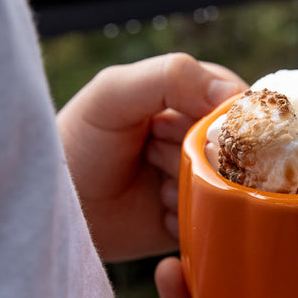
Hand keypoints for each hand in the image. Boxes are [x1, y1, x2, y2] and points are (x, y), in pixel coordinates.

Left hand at [57, 53, 245, 260]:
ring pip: (231, 188)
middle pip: (239, 149)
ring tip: (153, 187)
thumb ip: (170, 76)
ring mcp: (205, 180)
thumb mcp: (113, 93)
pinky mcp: (200, 218)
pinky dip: (192, 219)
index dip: (216, 121)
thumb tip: (236, 93)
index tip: (172, 129)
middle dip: (197, 157)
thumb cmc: (79, 143)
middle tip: (151, 155)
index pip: (239, 103)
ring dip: (192, 189)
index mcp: (192, 97)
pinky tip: (159, 214)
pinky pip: (219, 221)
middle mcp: (205, 138)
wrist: (58, 207)